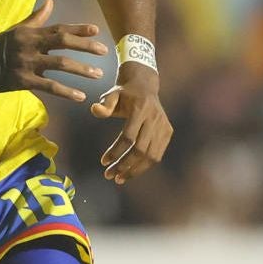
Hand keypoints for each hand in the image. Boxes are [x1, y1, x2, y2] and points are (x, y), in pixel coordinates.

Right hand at [0, 0, 107, 98]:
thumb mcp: (15, 30)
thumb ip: (35, 18)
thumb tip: (50, 1)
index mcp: (30, 32)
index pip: (58, 28)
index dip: (78, 29)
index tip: (96, 30)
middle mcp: (30, 45)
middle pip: (63, 43)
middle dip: (85, 46)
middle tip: (104, 51)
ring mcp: (27, 63)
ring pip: (60, 64)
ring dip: (81, 70)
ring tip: (98, 75)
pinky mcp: (22, 81)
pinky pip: (49, 86)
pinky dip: (66, 91)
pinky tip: (80, 96)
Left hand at [90, 65, 173, 184]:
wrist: (145, 85)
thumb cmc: (124, 93)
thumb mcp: (111, 94)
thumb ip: (104, 105)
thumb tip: (94, 110)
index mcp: (140, 109)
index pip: (128, 137)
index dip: (115, 151)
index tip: (103, 162)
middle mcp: (155, 118)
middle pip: (140, 150)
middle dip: (124, 165)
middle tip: (109, 175)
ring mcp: (164, 126)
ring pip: (152, 156)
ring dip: (135, 170)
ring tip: (119, 178)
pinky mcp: (168, 131)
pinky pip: (157, 154)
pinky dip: (145, 165)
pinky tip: (131, 171)